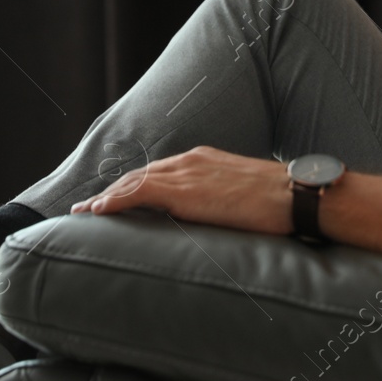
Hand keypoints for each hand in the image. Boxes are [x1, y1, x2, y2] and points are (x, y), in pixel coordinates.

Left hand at [69, 145, 293, 234]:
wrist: (297, 195)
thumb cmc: (282, 201)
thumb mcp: (245, 196)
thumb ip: (223, 201)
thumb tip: (217, 220)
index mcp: (205, 161)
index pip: (159, 173)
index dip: (133, 187)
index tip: (115, 200)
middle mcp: (191, 161)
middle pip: (140, 175)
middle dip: (112, 191)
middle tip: (87, 208)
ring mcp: (186, 173)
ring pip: (133, 182)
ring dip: (106, 197)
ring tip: (83, 213)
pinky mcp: (185, 190)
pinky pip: (138, 192)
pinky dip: (114, 201)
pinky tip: (98, 212)